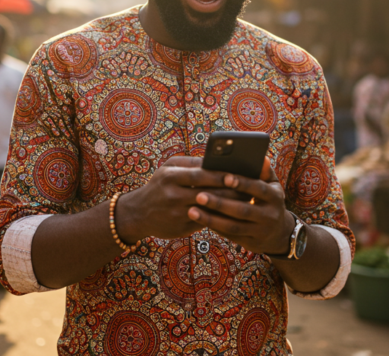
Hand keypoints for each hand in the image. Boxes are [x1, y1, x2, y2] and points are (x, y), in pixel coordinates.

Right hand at [117, 156, 237, 242]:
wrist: (137, 214)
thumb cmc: (159, 185)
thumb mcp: (168, 169)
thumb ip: (191, 164)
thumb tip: (218, 161)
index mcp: (171, 176)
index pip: (202, 174)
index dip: (222, 174)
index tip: (240, 173)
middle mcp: (174, 195)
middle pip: (210, 193)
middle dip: (232, 190)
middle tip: (250, 187)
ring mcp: (178, 213)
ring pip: (211, 209)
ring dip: (230, 205)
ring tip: (247, 200)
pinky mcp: (182, 229)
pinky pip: (207, 222)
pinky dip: (221, 217)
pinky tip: (234, 213)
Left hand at [187, 157, 294, 255]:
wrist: (280, 234)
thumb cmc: (270, 201)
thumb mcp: (273, 186)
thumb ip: (264, 172)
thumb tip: (260, 157)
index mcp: (275, 197)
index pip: (258, 188)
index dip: (243, 183)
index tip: (225, 177)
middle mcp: (270, 216)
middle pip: (242, 210)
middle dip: (219, 203)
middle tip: (198, 195)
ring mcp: (260, 232)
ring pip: (233, 226)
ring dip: (211, 219)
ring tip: (192, 211)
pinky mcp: (250, 244)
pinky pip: (229, 235)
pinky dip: (214, 227)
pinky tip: (200, 219)